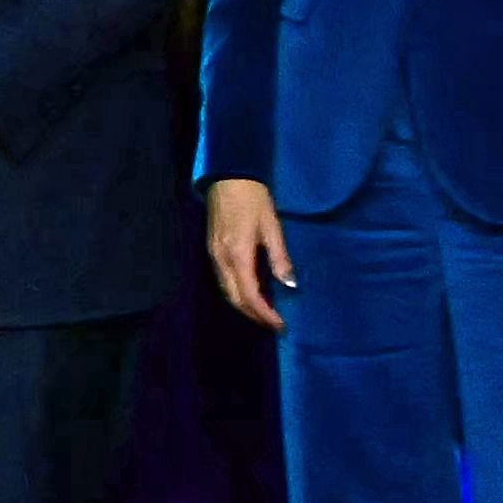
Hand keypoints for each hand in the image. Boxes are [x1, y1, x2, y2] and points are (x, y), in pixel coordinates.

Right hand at [210, 173, 290, 327]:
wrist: (227, 178)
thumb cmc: (254, 199)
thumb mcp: (272, 226)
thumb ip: (279, 257)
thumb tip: (290, 284)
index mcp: (238, 255)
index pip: (249, 294)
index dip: (264, 313)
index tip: (280, 324)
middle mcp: (222, 260)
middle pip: (234, 298)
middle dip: (254, 314)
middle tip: (275, 324)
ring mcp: (214, 256)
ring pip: (226, 291)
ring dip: (244, 306)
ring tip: (265, 313)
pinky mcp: (213, 251)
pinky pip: (223, 280)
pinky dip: (238, 292)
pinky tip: (252, 292)